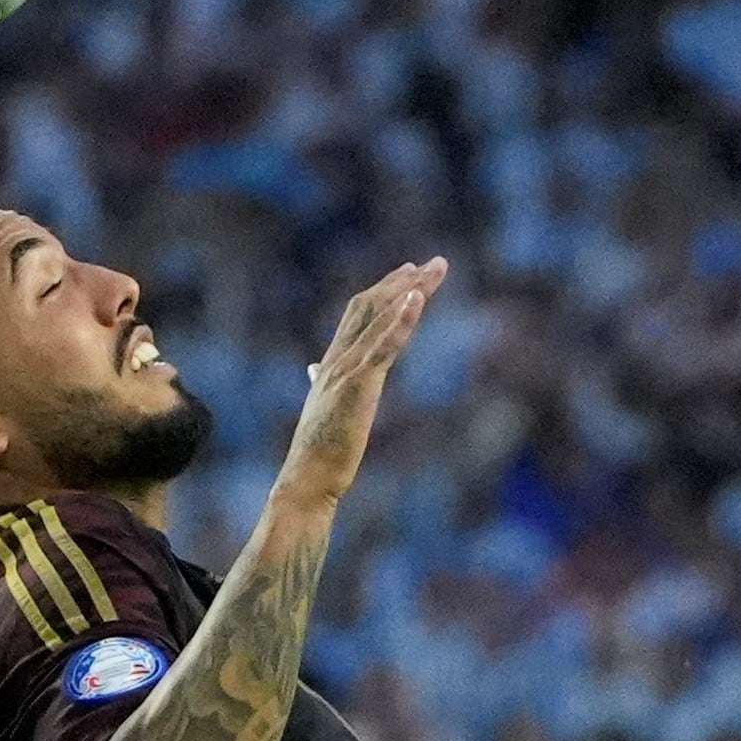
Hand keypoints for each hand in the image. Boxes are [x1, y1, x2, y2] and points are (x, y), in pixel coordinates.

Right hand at [274, 259, 446, 514]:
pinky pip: (383, 345)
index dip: (384, 290)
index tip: (409, 273)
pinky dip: (400, 319)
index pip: (358, 314)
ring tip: (433, 271)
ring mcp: (346, 368)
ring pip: (379, 317)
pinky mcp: (358, 384)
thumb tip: (312, 368)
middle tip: (433, 264)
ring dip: (410, 291)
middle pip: (370, 306)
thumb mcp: (323, 406)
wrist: (307, 477)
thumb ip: (320, 381)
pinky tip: (417, 298)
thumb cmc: (317, 450)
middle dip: (403, 282)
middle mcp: (338, 358)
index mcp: (331, 363)